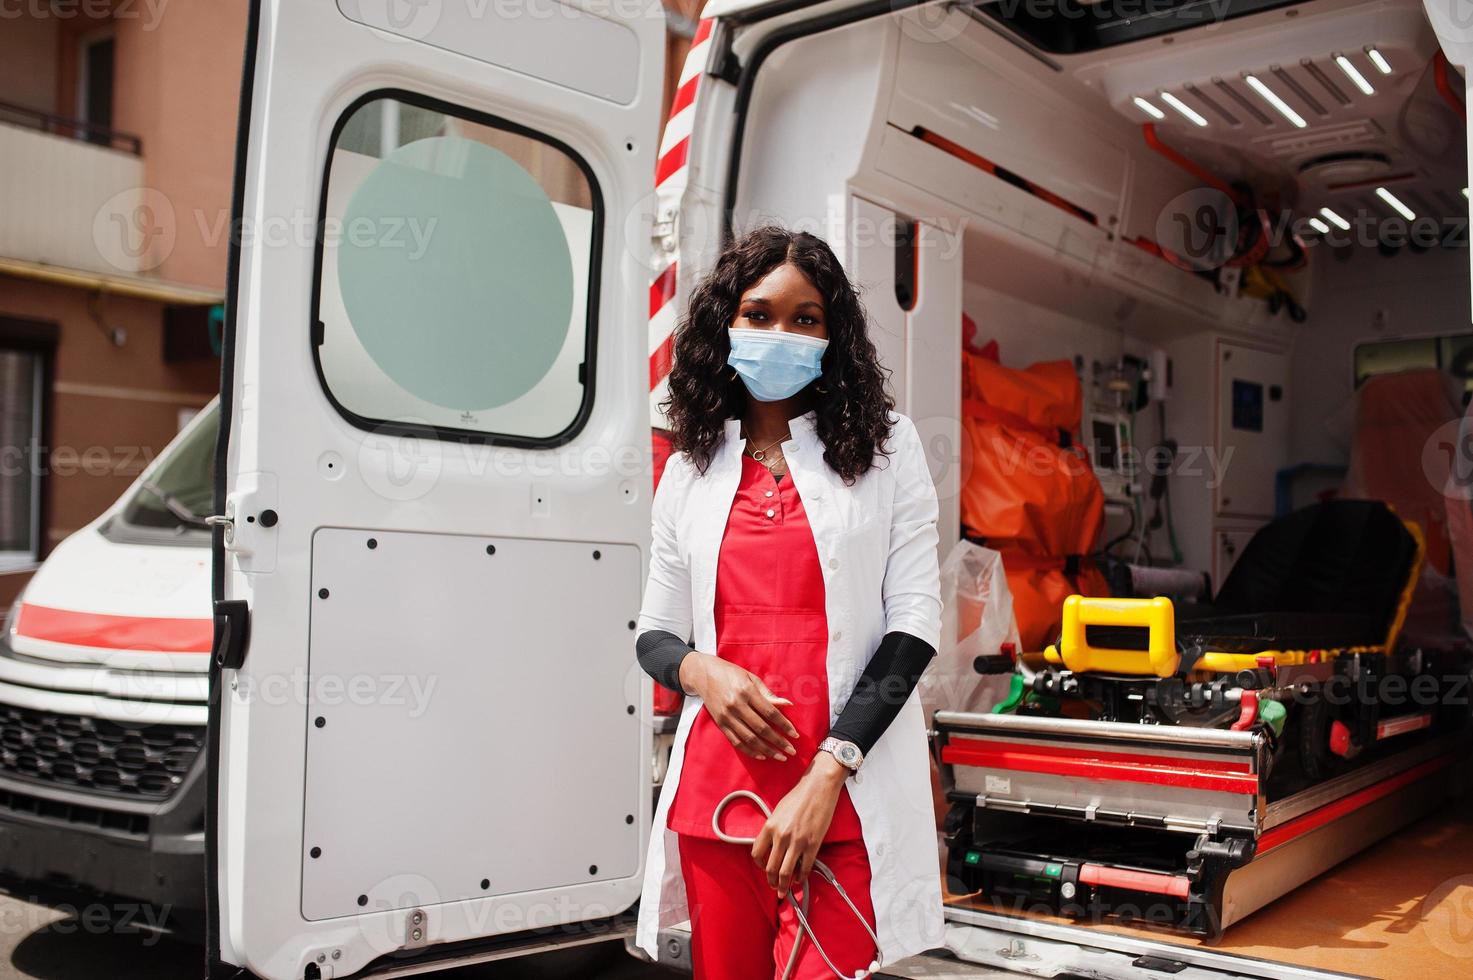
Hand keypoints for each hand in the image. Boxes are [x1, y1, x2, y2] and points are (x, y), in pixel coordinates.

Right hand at [679, 655, 799, 760]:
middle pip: (761, 728)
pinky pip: (736, 741)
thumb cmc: (731, 673)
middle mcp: (736, 705)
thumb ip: (769, 694)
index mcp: (746, 691)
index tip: (795, 735)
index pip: (770, 712)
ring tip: (780, 757)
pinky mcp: (720, 724)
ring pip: (749, 738)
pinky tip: (762, 756)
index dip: (784, 725)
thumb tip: (788, 705)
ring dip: (767, 750)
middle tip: (792, 751)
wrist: (703, 674)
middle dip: (778, 742)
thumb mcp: (751, 678)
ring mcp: (727, 716)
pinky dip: (750, 751)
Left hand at [752, 752, 848, 897]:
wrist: (818, 787)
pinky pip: (804, 867)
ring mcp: (797, 842)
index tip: (764, 868)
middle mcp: (781, 836)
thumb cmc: (799, 796)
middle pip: (771, 868)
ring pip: (785, 872)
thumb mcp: (778, 811)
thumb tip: (773, 846)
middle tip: (774, 888)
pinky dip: (801, 877)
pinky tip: (800, 879)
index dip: (759, 865)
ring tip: (784, 891)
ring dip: (784, 885)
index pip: (757, 853)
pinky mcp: (813, 844)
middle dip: (772, 882)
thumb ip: (774, 829)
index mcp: (770, 826)